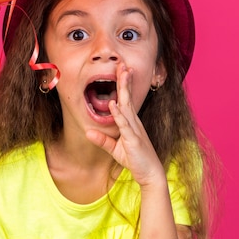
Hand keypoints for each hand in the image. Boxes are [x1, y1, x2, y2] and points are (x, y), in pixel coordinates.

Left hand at [86, 64, 163, 187]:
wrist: (150, 174)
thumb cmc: (135, 161)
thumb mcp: (115, 150)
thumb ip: (102, 140)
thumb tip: (88, 132)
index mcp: (131, 123)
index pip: (126, 100)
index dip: (124, 85)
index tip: (122, 71)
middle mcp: (134, 123)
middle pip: (128, 98)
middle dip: (125, 80)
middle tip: (123, 64)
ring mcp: (134, 130)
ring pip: (127, 106)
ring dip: (123, 90)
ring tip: (121, 74)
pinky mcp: (133, 140)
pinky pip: (125, 124)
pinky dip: (119, 114)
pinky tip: (114, 103)